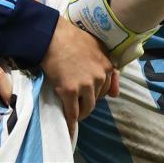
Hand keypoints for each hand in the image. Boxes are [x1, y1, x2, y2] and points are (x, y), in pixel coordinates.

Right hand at [40, 17, 116, 136]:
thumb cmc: (68, 36)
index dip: (96, 91)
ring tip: (72, 113)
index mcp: (107, 65)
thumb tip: (114, 93)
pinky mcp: (70, 91)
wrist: (49, 34)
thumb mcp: (94, 45)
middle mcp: (100, 76)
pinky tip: (69, 129)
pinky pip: (72, 112)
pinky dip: (71, 122)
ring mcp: (86, 84)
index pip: (107, 87)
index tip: (87, 94)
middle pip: (97, 98)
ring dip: (81, 112)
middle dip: (87, 100)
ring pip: (87, 107)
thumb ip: (105, 65)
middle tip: (76, 101)